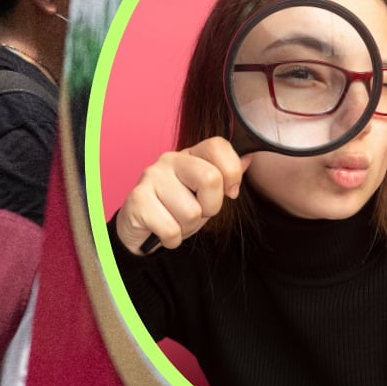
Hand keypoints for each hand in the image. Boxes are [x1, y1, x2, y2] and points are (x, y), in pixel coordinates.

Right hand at [113, 137, 252, 253]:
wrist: (140, 231)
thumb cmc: (175, 209)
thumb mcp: (205, 194)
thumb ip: (225, 176)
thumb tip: (249, 158)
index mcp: (189, 155)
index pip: (218, 146)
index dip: (232, 172)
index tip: (230, 193)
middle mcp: (169, 160)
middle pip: (210, 179)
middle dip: (210, 207)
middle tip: (197, 213)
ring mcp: (150, 178)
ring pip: (191, 212)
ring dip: (187, 227)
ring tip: (175, 222)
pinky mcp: (137, 200)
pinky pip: (171, 229)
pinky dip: (172, 239)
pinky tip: (162, 232)